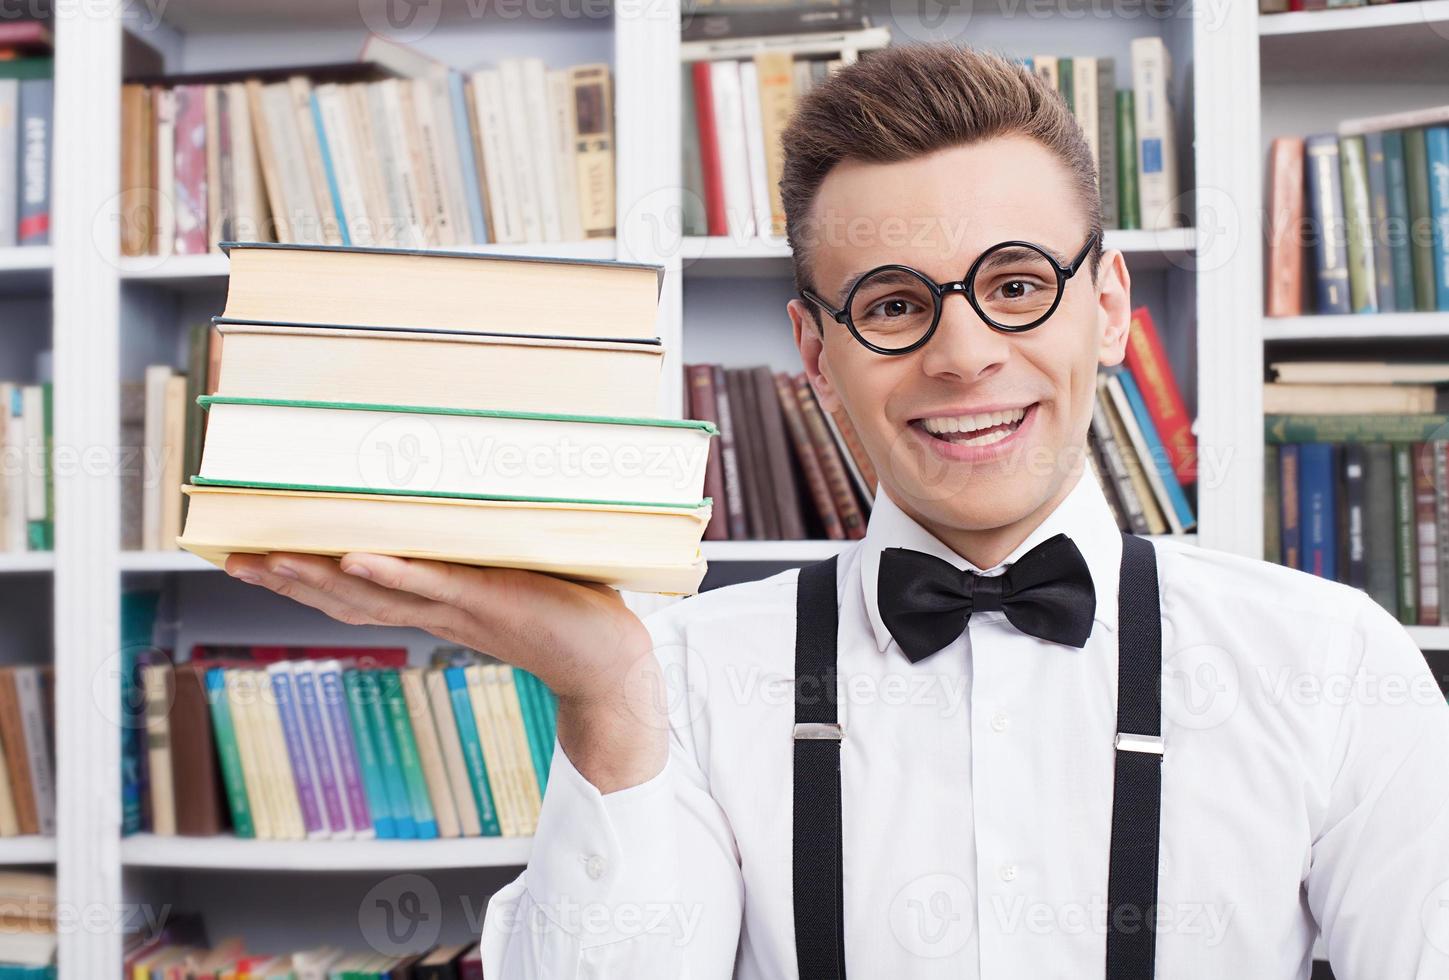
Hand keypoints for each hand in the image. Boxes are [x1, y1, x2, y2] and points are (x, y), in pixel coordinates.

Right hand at [225, 551, 666, 792]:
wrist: (612, 662)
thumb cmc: (568, 612)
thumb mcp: (511, 573)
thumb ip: (480, 549)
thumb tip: (460, 504)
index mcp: (436, 604)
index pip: (356, 593)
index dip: (302, 578)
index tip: (251, 557)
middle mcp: (436, 609)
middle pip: (345, 596)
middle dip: (286, 579)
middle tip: (229, 557)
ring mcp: (460, 606)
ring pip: (375, 592)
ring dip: (320, 576)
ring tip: (268, 557)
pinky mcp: (492, 598)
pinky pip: (434, 586)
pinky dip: (394, 572)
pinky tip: (355, 556)